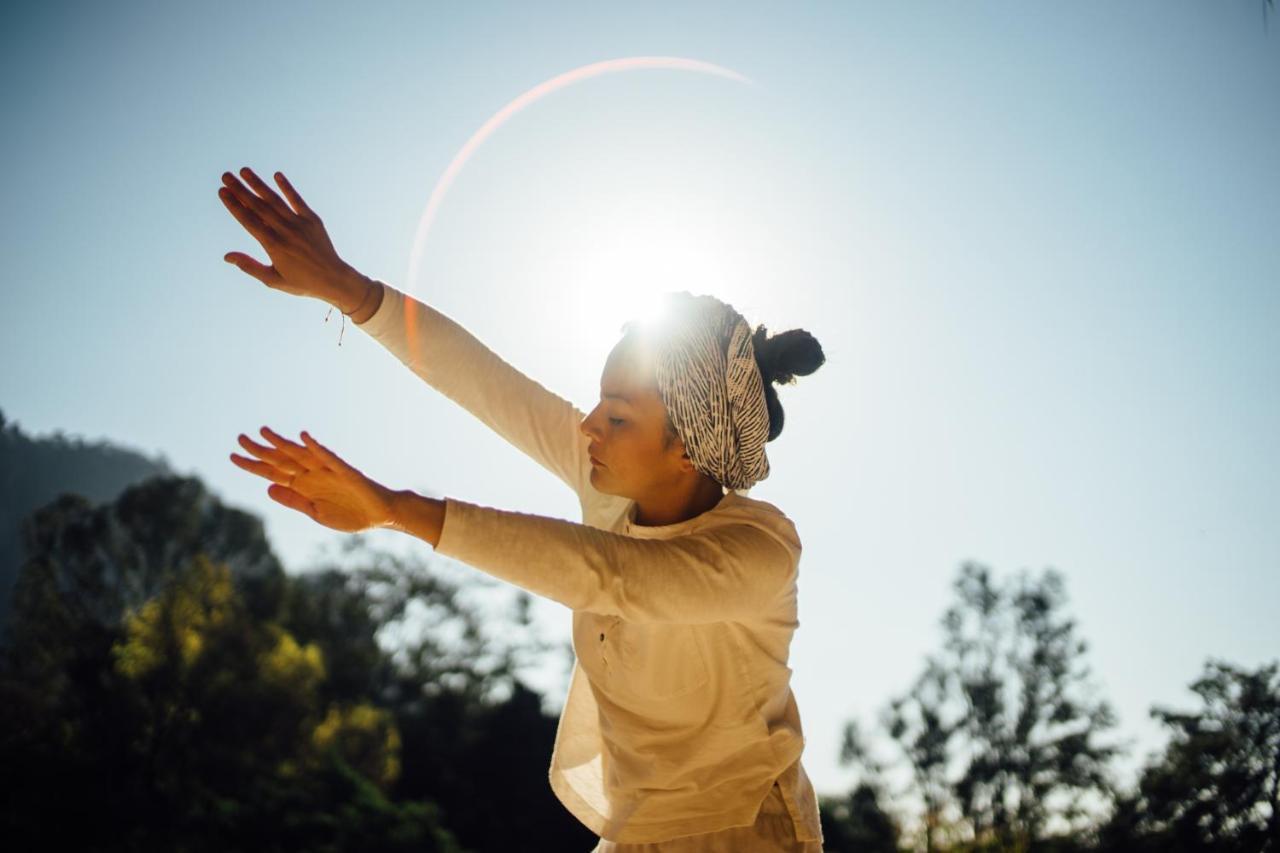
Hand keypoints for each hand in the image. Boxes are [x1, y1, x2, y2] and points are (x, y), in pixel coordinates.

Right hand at [218, 167, 363, 310]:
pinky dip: (287, 188)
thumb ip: (250, 266)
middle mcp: (286, 232)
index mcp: (274, 246)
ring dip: (259, 184)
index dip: (234, 205)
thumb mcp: (273, 280)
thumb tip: (227, 256)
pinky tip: (277, 175)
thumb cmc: (302, 283)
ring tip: (244, 171)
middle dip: (241, 190)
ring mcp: (300, 224)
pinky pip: (298, 201)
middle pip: (259, 207)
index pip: (249, 221)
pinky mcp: (313, 220)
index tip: (222, 192)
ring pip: (276, 200)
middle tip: (226, 176)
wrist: (334, 279)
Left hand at [229, 426, 395, 532]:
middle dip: (261, 450)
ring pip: (300, 455)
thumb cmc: (351, 514)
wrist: (380, 514)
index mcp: (303, 487)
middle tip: (239, 438)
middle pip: (282, 460)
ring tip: (263, 432)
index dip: (253, 465)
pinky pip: (328, 457)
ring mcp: (328, 471)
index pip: (273, 473)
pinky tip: (303, 438)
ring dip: (282, 444)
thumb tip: (268, 488)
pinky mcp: (345, 471)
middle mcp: (312, 475)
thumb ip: (294, 501)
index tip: (233, 456)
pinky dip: (316, 447)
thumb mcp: (317, 513)